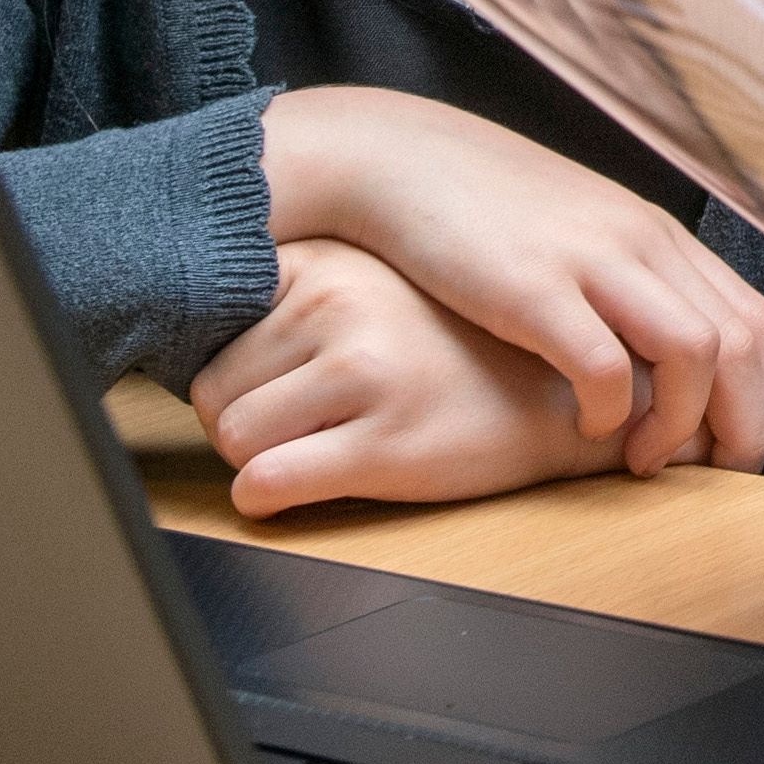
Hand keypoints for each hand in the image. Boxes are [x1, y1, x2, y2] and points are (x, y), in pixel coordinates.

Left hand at [189, 237, 626, 516]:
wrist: (564, 388)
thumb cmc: (458, 348)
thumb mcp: (376, 288)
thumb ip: (300, 294)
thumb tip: (198, 327)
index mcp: (335, 265)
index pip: (212, 329)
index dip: (235, 374)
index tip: (270, 386)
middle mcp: (344, 307)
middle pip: (211, 392)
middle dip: (239, 422)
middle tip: (292, 429)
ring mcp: (366, 373)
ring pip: (231, 438)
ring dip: (255, 460)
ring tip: (306, 453)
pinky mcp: (383, 444)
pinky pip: (263, 484)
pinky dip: (263, 498)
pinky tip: (297, 489)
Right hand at [262, 86, 763, 475]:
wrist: (396, 158)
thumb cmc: (482, 210)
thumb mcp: (578, 230)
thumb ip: (627, 280)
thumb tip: (666, 358)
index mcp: (657, 233)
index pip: (756, 320)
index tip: (740, 442)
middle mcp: (640, 240)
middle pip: (741, 342)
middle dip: (745, 424)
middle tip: (720, 474)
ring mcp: (590, 259)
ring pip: (694, 352)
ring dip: (683, 425)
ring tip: (646, 461)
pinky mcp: (531, 286)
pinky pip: (604, 367)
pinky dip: (610, 413)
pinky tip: (587, 429)